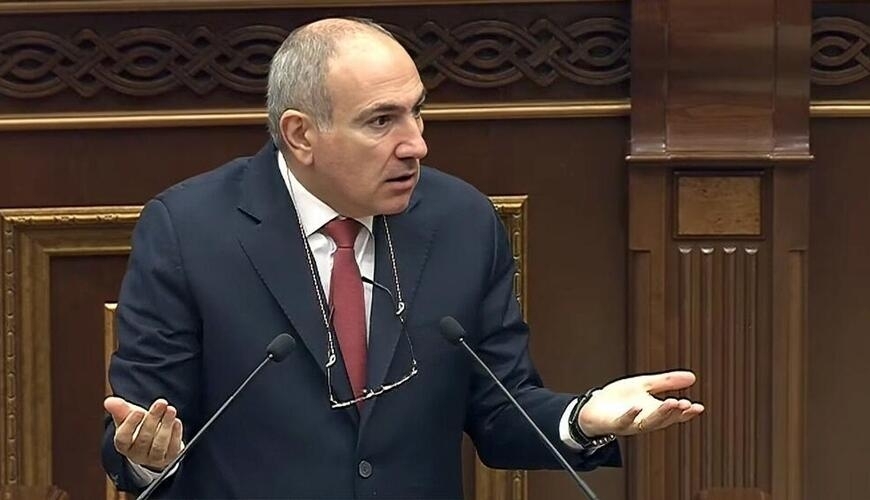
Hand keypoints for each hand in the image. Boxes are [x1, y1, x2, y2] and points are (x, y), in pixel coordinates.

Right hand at [105, 396, 182, 470]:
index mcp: (123, 445)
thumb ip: (120, 409)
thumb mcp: (129, 416)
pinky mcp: (169, 459)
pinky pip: (172, 449)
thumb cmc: (140, 426)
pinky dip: (175, 434)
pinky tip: (176, 422)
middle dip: (153, 419)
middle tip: (161, 403)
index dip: (130, 425)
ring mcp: (153, 459)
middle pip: (143, 439)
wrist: (156, 440)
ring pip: (159, 445)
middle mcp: (137, 455)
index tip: (139, 411)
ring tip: (171, 410)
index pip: (123, 438)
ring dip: (166, 425)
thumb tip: (109, 401)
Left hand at [577, 370, 703, 436]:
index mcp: (654, 412)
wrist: (593, 407)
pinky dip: (630, 415)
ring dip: (660, 414)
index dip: (686, 413)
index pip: (674, 414)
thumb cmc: (620, 398)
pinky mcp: (614, 424)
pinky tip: (637, 406)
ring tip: (672, 402)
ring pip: (648, 422)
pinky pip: (624, 421)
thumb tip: (693, 377)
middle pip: (663, 419)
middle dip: (674, 412)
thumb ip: (667, 382)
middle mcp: (645, 420)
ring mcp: (630, 423)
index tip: (698, 407)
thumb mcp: (644, 385)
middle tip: (685, 404)